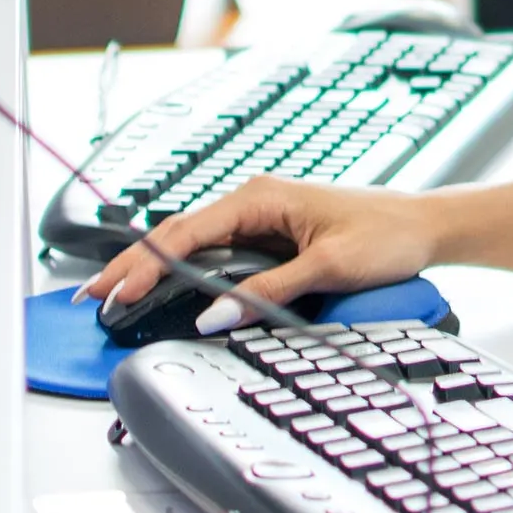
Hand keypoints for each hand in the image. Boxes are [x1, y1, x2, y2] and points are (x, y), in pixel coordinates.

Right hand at [79, 177, 444, 330]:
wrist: (423, 226)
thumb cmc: (385, 234)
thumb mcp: (328, 267)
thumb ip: (269, 292)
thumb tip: (215, 315)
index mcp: (261, 197)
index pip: (187, 232)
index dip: (146, 265)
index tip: (117, 291)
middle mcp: (253, 201)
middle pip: (177, 234)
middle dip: (132, 265)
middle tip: (90, 296)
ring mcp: (258, 217)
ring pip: (190, 242)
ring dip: (152, 267)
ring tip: (114, 294)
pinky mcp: (267, 234)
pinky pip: (213, 250)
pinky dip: (180, 268)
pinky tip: (161, 285)